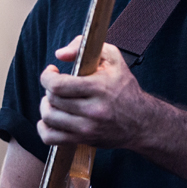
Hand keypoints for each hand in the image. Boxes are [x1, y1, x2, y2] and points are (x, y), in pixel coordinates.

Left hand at [37, 36, 160, 148]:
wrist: (142, 122)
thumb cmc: (126, 88)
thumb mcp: (113, 59)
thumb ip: (84, 47)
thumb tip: (59, 54)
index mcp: (99, 88)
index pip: (58, 85)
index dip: (47, 76)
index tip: (52, 72)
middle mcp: (93, 110)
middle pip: (52, 99)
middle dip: (49, 89)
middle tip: (57, 86)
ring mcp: (87, 128)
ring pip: (49, 117)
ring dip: (46, 106)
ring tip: (55, 101)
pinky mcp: (83, 140)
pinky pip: (51, 138)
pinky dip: (44, 128)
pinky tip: (51, 119)